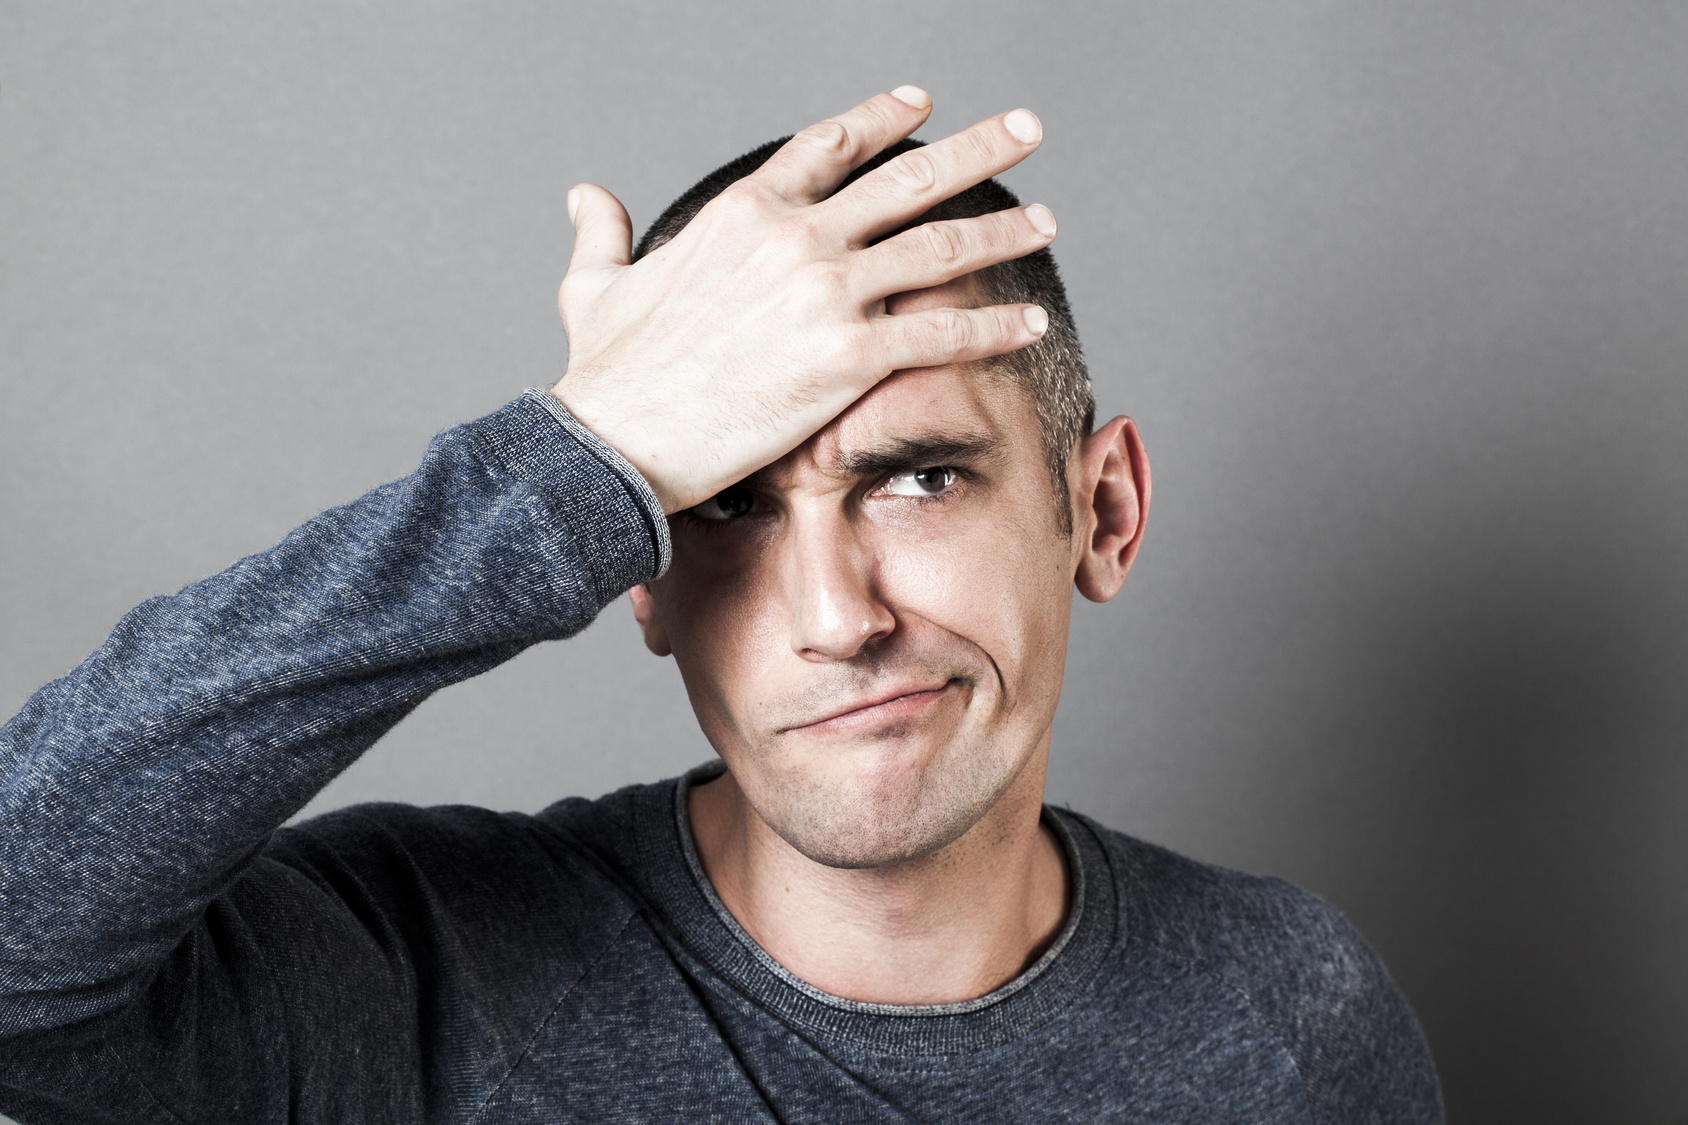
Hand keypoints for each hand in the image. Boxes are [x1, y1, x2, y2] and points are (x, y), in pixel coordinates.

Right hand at [550, 87, 1056, 512]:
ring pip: (936, 247)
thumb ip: (602, 234)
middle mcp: (794, 237)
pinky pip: (939, 335)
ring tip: (1046, 218)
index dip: (882, 119)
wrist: (614, 442)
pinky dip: (992, 328)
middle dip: (976, 150)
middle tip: (1025, 130)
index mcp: (744, 212)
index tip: (922, 103)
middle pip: (906, 178)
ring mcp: (825, 293)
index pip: (829, 145)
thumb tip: (588, 195)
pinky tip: (1031, 323)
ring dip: (1001, 230)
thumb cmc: (605, 375)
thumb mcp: (594, 287)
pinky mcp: (846, 358)